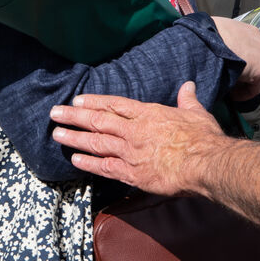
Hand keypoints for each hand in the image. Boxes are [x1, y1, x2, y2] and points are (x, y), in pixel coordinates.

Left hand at [50, 81, 224, 193]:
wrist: (205, 164)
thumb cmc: (202, 138)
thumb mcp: (196, 112)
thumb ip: (187, 99)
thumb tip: (188, 85)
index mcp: (148, 113)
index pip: (115, 104)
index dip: (94, 102)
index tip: (77, 100)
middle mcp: (134, 131)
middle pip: (99, 121)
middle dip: (74, 116)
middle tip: (55, 113)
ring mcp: (131, 153)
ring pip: (97, 142)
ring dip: (75, 137)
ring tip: (57, 134)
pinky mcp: (133, 174)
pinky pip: (105, 167)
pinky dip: (89, 163)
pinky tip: (75, 159)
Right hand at [211, 16, 259, 99]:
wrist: (208, 39)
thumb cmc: (209, 35)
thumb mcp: (221, 32)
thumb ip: (228, 41)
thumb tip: (222, 54)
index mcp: (252, 32)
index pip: (256, 52)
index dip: (247, 64)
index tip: (234, 71)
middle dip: (252, 77)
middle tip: (236, 83)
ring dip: (249, 87)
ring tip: (233, 91)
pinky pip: (255, 90)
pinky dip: (244, 94)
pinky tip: (232, 95)